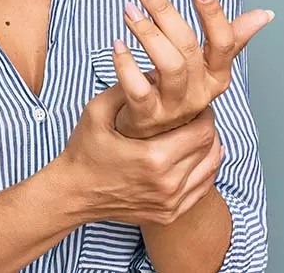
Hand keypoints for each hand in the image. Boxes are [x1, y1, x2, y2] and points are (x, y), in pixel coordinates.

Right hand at [58, 84, 223, 226]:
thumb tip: (152, 69)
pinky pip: (202, 189)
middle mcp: (167, 184)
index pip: (202, 131)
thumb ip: (126, 87)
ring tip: (195, 133)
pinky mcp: (169, 214)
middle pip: (210, 149)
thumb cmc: (84, 152)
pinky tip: (195, 157)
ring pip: (211, 169)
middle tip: (195, 116)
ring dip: (208, 148)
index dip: (204, 114)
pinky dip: (204, 170)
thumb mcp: (97, 112)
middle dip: (207, 128)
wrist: (72, 194)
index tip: (195, 104)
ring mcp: (170, 203)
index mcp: (153, 158)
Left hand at [113, 0, 272, 138]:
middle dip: (165, 11)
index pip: (224, 42)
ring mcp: (174, 107)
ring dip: (146, 33)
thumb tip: (264, 14)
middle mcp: (200, 93)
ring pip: (168, 66)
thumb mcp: (208, 65)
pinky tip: (117, 44)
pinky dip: (126, 65)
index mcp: (218, 76)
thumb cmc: (178, 89)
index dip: (213, 13)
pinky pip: (138, 89)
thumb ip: (233, 37)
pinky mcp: (147, 116)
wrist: (153, 133)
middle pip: (188, 48)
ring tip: (129, 9)